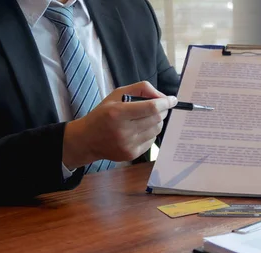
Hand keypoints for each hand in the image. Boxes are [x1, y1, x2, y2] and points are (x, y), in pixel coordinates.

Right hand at [62, 81, 176, 168]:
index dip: (165, 103)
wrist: (87, 139)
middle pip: (157, 119)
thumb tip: (163, 97)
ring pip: (157, 130)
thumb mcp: (116, 95)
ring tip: (147, 118)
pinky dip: (151, 133)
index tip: (173, 100)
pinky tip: (140, 129)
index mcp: (117, 113)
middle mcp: (123, 130)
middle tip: (160, 107)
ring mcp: (128, 145)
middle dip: (162, 110)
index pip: (151, 107)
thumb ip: (141, 89)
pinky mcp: (132, 155)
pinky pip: (152, 141)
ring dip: (157, 121)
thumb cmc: (103, 114)